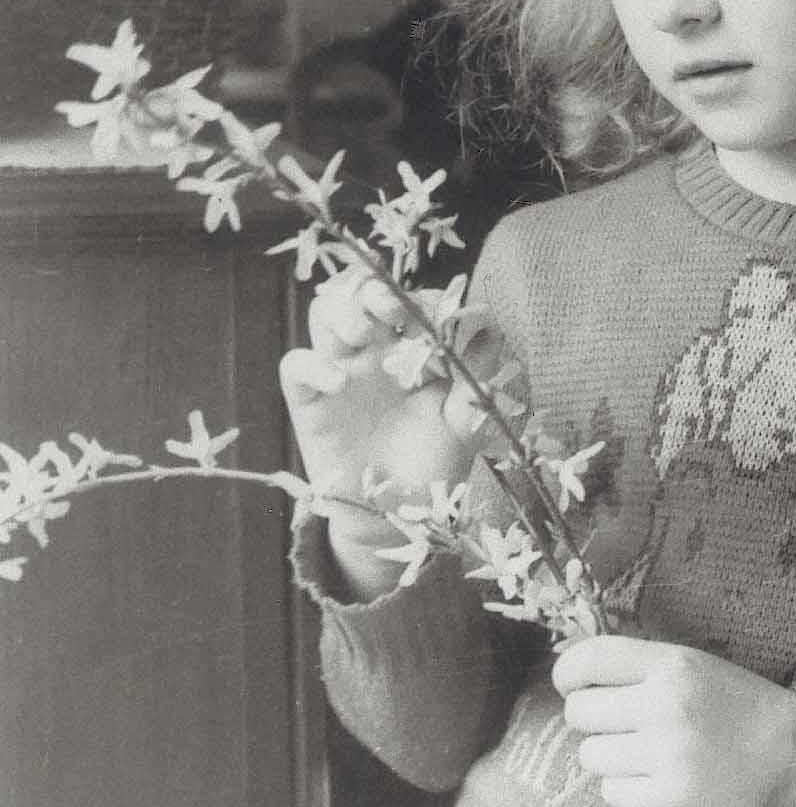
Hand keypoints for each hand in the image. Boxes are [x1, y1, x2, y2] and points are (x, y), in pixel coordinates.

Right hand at [278, 269, 495, 593]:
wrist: (394, 516)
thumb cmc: (432, 462)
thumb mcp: (465, 425)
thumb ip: (477, 380)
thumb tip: (489, 331)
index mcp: (414, 347)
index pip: (413, 300)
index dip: (425, 300)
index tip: (443, 321)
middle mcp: (375, 349)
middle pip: (361, 292)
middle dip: (376, 289)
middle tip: (393, 308)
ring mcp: (340, 368)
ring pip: (324, 312)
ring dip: (342, 312)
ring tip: (363, 336)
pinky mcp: (309, 399)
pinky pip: (296, 365)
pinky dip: (313, 364)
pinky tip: (339, 383)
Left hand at [553, 636, 795, 806]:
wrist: (791, 752)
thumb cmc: (738, 702)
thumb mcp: (694, 665)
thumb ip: (643, 666)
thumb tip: (578, 672)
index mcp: (670, 663)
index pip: (589, 659)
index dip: (567, 673)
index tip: (570, 684)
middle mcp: (663, 703)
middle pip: (579, 712)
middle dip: (589, 719)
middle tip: (615, 724)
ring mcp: (667, 752)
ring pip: (591, 755)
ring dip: (606, 756)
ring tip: (638, 753)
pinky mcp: (672, 795)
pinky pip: (612, 792)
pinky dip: (624, 787)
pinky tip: (650, 777)